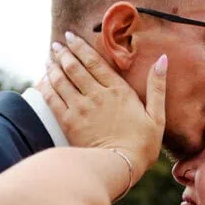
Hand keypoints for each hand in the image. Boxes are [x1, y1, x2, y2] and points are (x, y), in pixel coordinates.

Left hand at [39, 32, 166, 175]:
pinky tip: (43, 79)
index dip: (80, 47)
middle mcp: (97, 94)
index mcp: (118, 90)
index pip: (94, 61)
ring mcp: (81, 107)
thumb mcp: (157, 115)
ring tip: (48, 58)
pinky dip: (46, 86)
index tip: (70, 37)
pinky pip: (53, 98)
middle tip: (56, 45)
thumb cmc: (142, 144)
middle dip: (63, 53)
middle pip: (75, 67)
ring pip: (61, 80)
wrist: (121, 166)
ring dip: (53, 66)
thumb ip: (157, 86)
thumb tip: (162, 59)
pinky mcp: (69, 122)